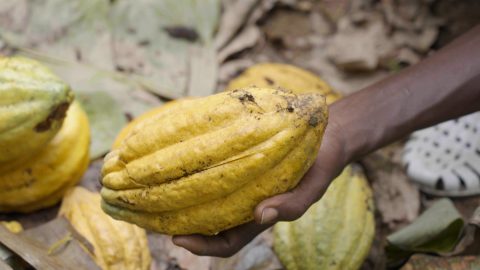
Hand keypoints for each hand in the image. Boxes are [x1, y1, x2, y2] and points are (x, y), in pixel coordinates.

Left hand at [172, 108, 349, 256]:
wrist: (328, 134)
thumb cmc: (321, 163)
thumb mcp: (312, 187)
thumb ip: (292, 205)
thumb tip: (261, 217)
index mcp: (259, 215)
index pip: (226, 242)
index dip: (202, 246)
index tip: (177, 238)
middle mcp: (245, 200)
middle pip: (208, 221)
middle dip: (180, 221)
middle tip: (151, 211)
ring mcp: (241, 180)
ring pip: (207, 195)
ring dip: (183, 193)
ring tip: (159, 184)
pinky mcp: (240, 158)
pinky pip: (214, 167)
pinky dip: (198, 166)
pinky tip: (184, 152)